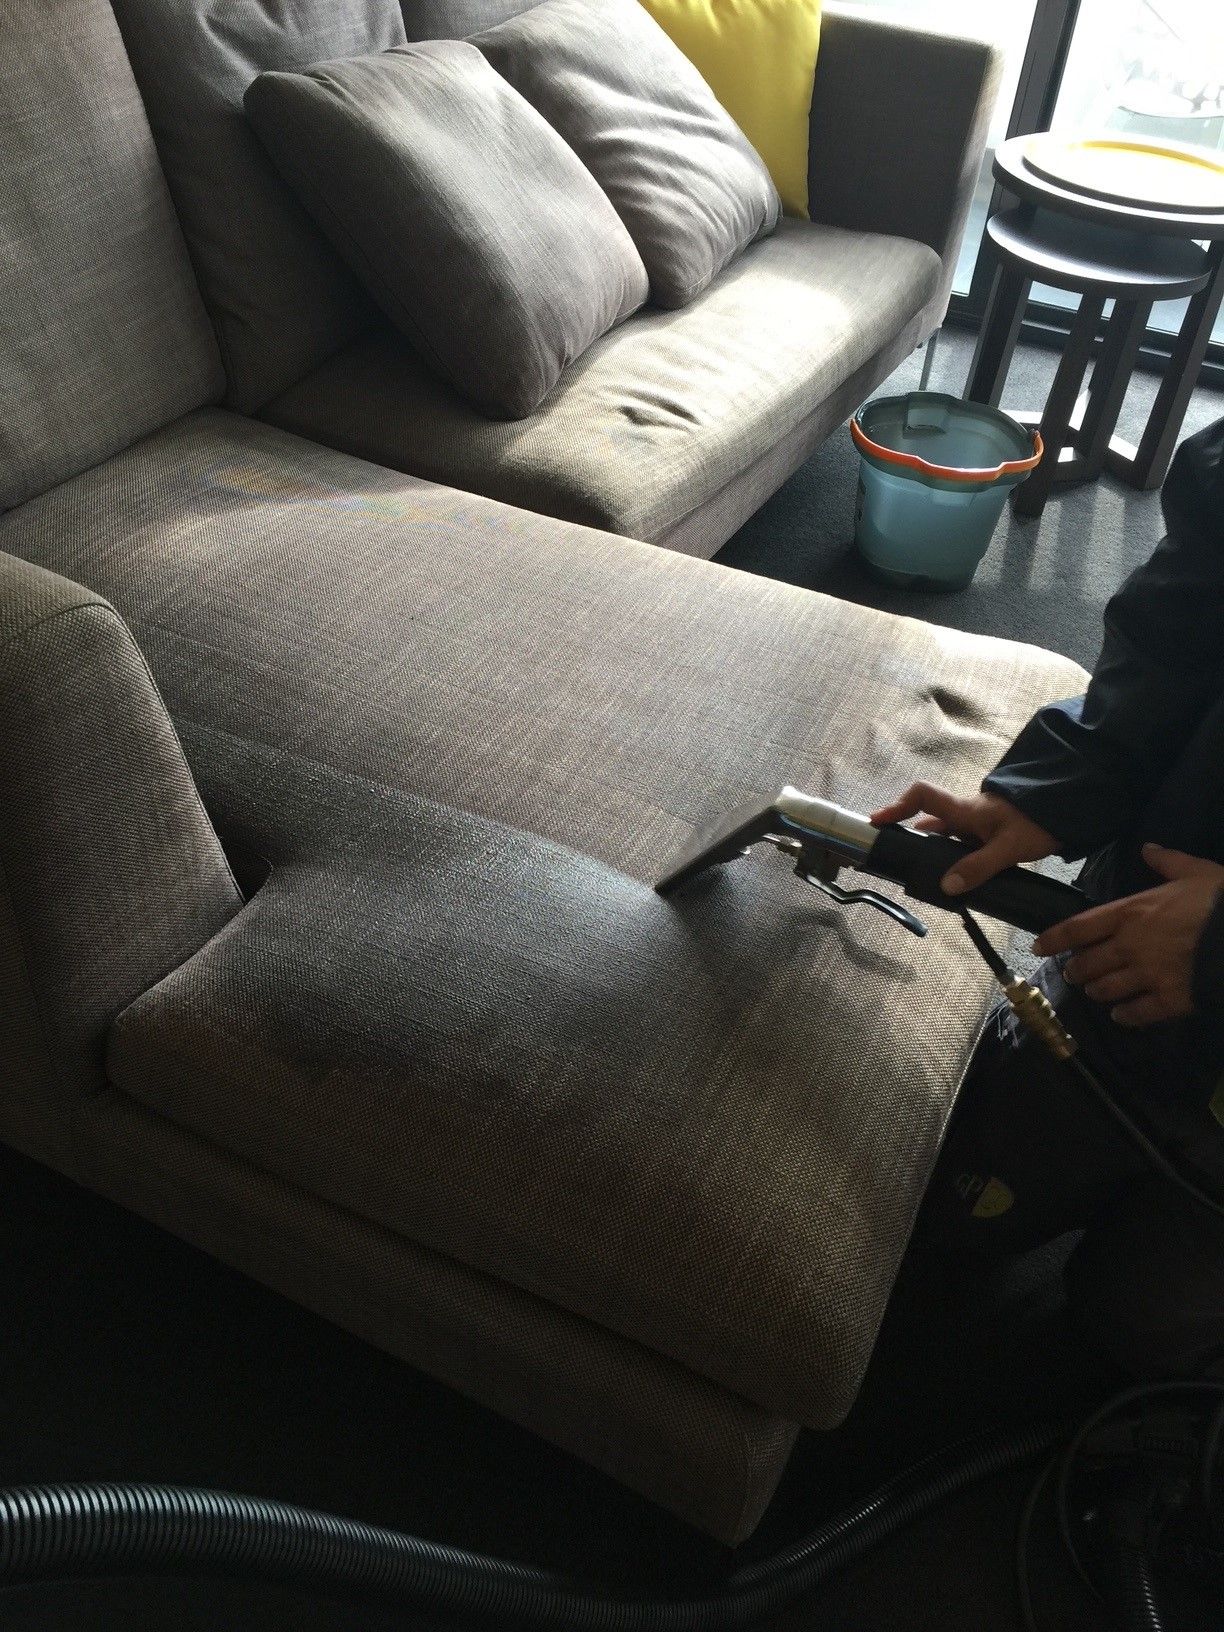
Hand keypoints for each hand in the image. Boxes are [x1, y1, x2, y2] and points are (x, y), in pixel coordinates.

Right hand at [870, 783, 1059, 894]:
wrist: (1068, 810)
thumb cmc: (1037, 821)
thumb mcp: (1009, 847)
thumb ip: (978, 866)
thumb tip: (946, 886)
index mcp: (964, 810)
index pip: (923, 796)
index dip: (897, 805)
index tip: (878, 822)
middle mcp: (965, 815)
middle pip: (927, 822)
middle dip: (911, 840)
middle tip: (898, 862)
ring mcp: (976, 826)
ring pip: (944, 838)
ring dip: (934, 854)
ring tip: (926, 879)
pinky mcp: (987, 836)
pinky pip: (960, 847)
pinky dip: (953, 860)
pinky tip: (956, 879)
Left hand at [1032, 844, 1223, 1026]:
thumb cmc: (1220, 900)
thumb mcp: (1196, 871)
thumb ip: (1167, 862)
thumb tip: (1148, 848)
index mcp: (1131, 913)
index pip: (1079, 928)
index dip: (1054, 939)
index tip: (1038, 947)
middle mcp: (1130, 946)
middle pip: (1087, 964)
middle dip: (1076, 970)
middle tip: (1073, 973)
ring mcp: (1148, 976)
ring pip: (1106, 990)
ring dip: (1096, 991)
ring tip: (1095, 992)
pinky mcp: (1169, 1000)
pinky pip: (1137, 1013)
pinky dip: (1125, 1016)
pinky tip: (1121, 1016)